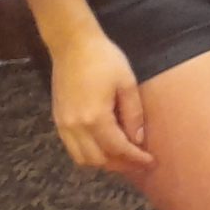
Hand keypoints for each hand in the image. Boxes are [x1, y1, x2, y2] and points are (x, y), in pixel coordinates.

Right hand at [49, 26, 150, 174]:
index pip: (117, 149)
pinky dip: (89, 154)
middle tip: (140, 163)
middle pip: (98, 159)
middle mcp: (75, 127)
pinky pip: (72, 148)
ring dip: (104, 162)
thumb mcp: (127, 83)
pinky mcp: (58, 120)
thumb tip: (138, 140)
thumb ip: (133, 114)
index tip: (151, 162)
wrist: (72, 45)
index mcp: (94, 118)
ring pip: (82, 158)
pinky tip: (104, 147)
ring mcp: (63, 125)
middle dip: (121, 165)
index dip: (135, 159)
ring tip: (124, 158)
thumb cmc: (104, 59)